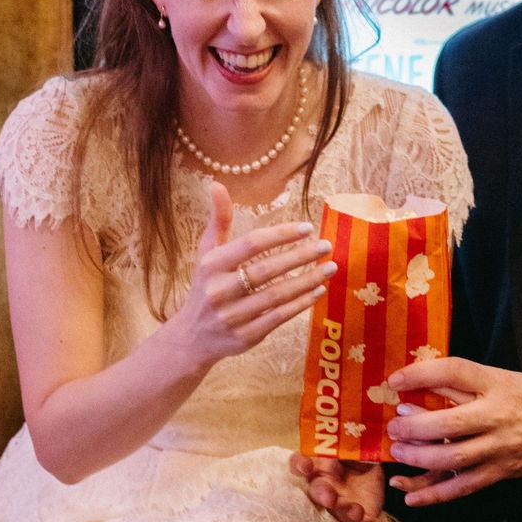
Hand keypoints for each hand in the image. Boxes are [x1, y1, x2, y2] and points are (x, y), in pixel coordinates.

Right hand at [160, 182, 335, 376]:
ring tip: (330, 267)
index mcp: (211, 265)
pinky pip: (279, 318)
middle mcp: (219, 291)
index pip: (251, 245)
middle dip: (300, 256)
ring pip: (277, 295)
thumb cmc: (205, 286)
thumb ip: (218, 220)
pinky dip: (301, 304)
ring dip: (307, 280)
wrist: (191, 338)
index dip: (281, 235)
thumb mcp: (206, 253)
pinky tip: (318, 291)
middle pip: (267, 270)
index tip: (307, 227)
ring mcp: (233, 316)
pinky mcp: (246, 337)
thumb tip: (216, 183)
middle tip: (326, 245)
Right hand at [288, 454, 387, 521]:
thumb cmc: (359, 458)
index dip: (300, 465)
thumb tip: (346, 445)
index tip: (306, 467)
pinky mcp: (357, 520)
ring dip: (345, 512)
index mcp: (320, 466)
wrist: (378, 475)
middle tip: (330, 498)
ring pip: (337, 512)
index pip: (301, 463)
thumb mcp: (357, 447)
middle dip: (322, 495)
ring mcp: (340, 505)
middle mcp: (325, 487)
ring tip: (357, 512)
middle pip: (316, 492)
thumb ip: (351, 447)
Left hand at [382, 358, 521, 506]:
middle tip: (393, 426)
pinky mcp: (502, 472)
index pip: (455, 372)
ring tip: (398, 454)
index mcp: (497, 384)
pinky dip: (435, 494)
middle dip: (413, 428)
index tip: (395, 380)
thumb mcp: (503, 378)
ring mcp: (501, 448)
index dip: (421, 374)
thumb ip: (465, 383)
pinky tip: (411, 496)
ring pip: (453, 459)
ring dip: (419, 459)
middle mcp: (498, 416)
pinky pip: (464, 486)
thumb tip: (420, 381)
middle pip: (448, 424)